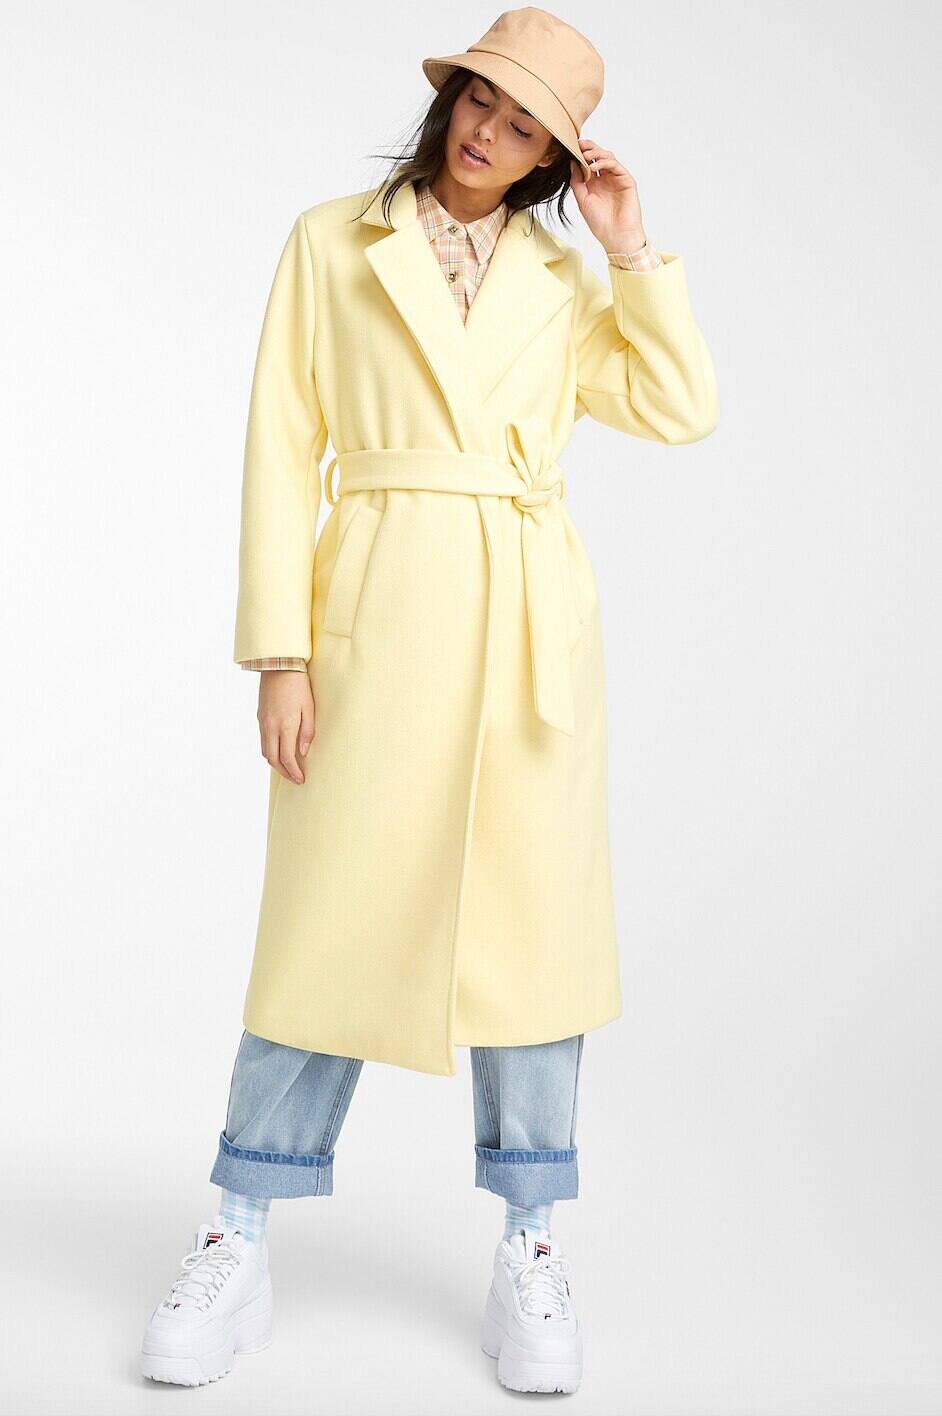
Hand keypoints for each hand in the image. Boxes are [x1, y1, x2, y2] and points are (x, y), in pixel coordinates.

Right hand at [257, 669, 315, 784]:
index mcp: (285, 725)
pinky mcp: (259, 717)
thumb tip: (303, 753)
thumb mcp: (309, 708)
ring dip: (275, 763)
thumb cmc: (299, 685)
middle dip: (283, 772)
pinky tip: (279, 751)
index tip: (301, 779)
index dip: (294, 772)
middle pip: (273, 759)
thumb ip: (307, 732)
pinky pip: (262, 740)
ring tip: (287, 768)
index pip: (287, 758)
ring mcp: (263, 722)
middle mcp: (271, 726)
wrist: (279, 666)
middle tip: (294, 779)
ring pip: (265, 751)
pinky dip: (270, 751)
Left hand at [570, 139, 647, 253]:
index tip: (571, 146)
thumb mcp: (582, 200)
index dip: (581, 153)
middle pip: (599, 156)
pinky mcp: (627, 180)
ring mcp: (617, 178)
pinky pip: (616, 165)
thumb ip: (576, 181)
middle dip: (589, 148)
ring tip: (585, 154)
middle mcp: (606, 178)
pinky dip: (605, 162)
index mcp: (595, 183)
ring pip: (608, 157)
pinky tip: (595, 165)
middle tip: (579, 144)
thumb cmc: (599, 222)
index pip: (589, 162)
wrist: (615, 236)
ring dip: (596, 153)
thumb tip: (571, 163)